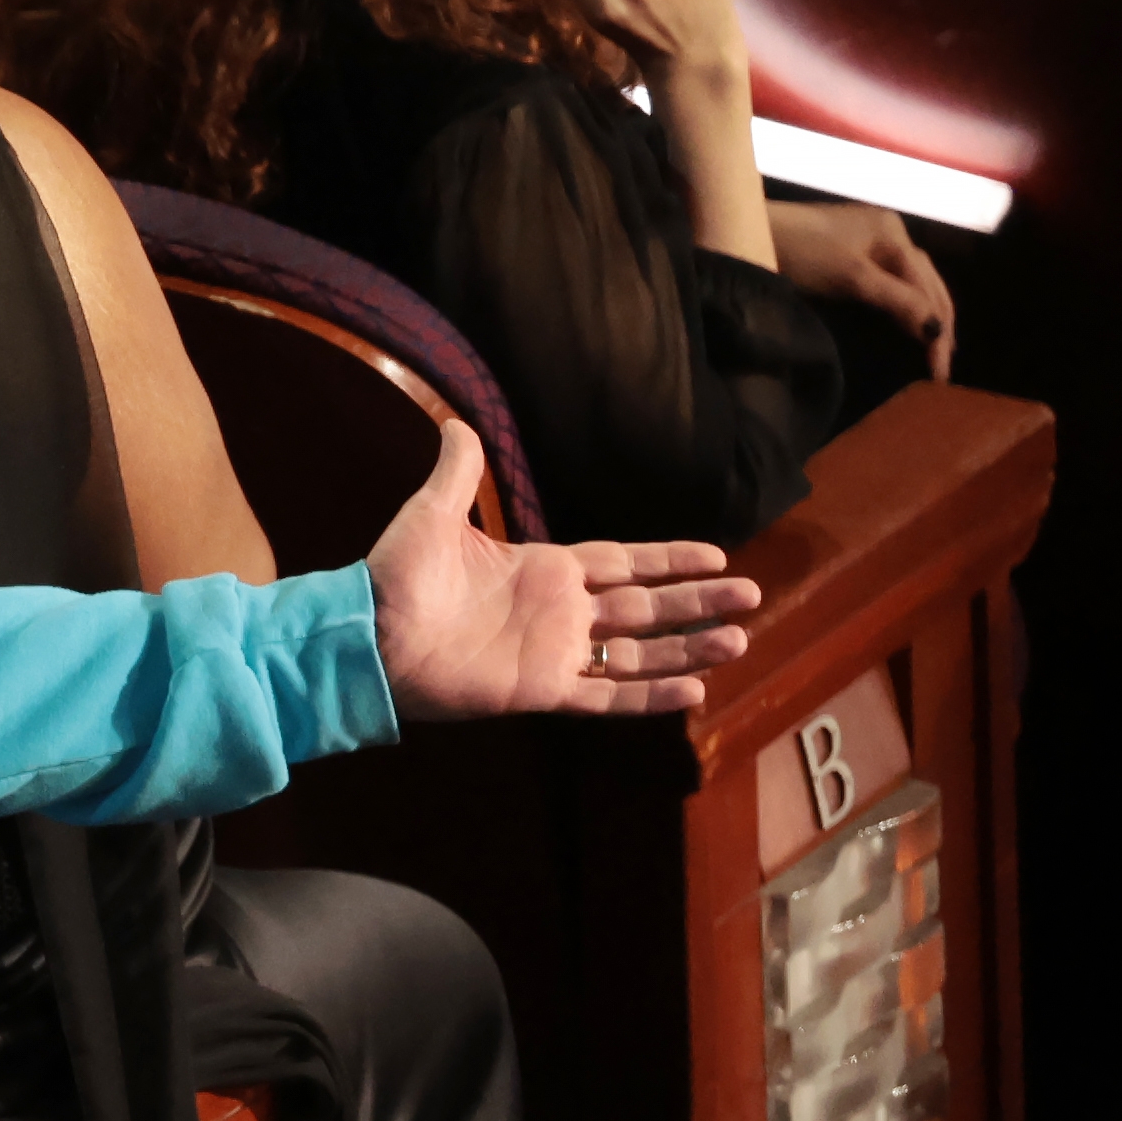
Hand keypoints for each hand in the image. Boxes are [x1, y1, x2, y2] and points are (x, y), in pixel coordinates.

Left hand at [364, 416, 758, 720]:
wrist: (368, 635)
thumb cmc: (395, 577)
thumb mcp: (431, 514)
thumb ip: (457, 472)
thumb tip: (459, 424)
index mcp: (544, 569)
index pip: (625, 562)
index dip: (670, 558)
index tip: (718, 554)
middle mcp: (560, 612)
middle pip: (648, 606)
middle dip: (698, 602)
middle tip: (752, 596)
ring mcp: (555, 653)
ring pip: (640, 652)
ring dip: (690, 648)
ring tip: (740, 641)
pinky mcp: (542, 690)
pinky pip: (606, 695)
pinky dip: (649, 696)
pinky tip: (694, 692)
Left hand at [767, 200, 956, 378]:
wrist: (754, 229)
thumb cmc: (801, 251)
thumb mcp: (852, 278)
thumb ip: (897, 301)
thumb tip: (936, 330)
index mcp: (895, 234)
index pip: (928, 288)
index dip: (938, 331)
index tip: (940, 372)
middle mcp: (891, 233)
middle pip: (927, 282)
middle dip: (940, 322)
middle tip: (945, 365)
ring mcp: (872, 239)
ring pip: (912, 280)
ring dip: (927, 312)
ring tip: (937, 346)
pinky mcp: (852, 251)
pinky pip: (892, 279)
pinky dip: (905, 302)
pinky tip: (908, 319)